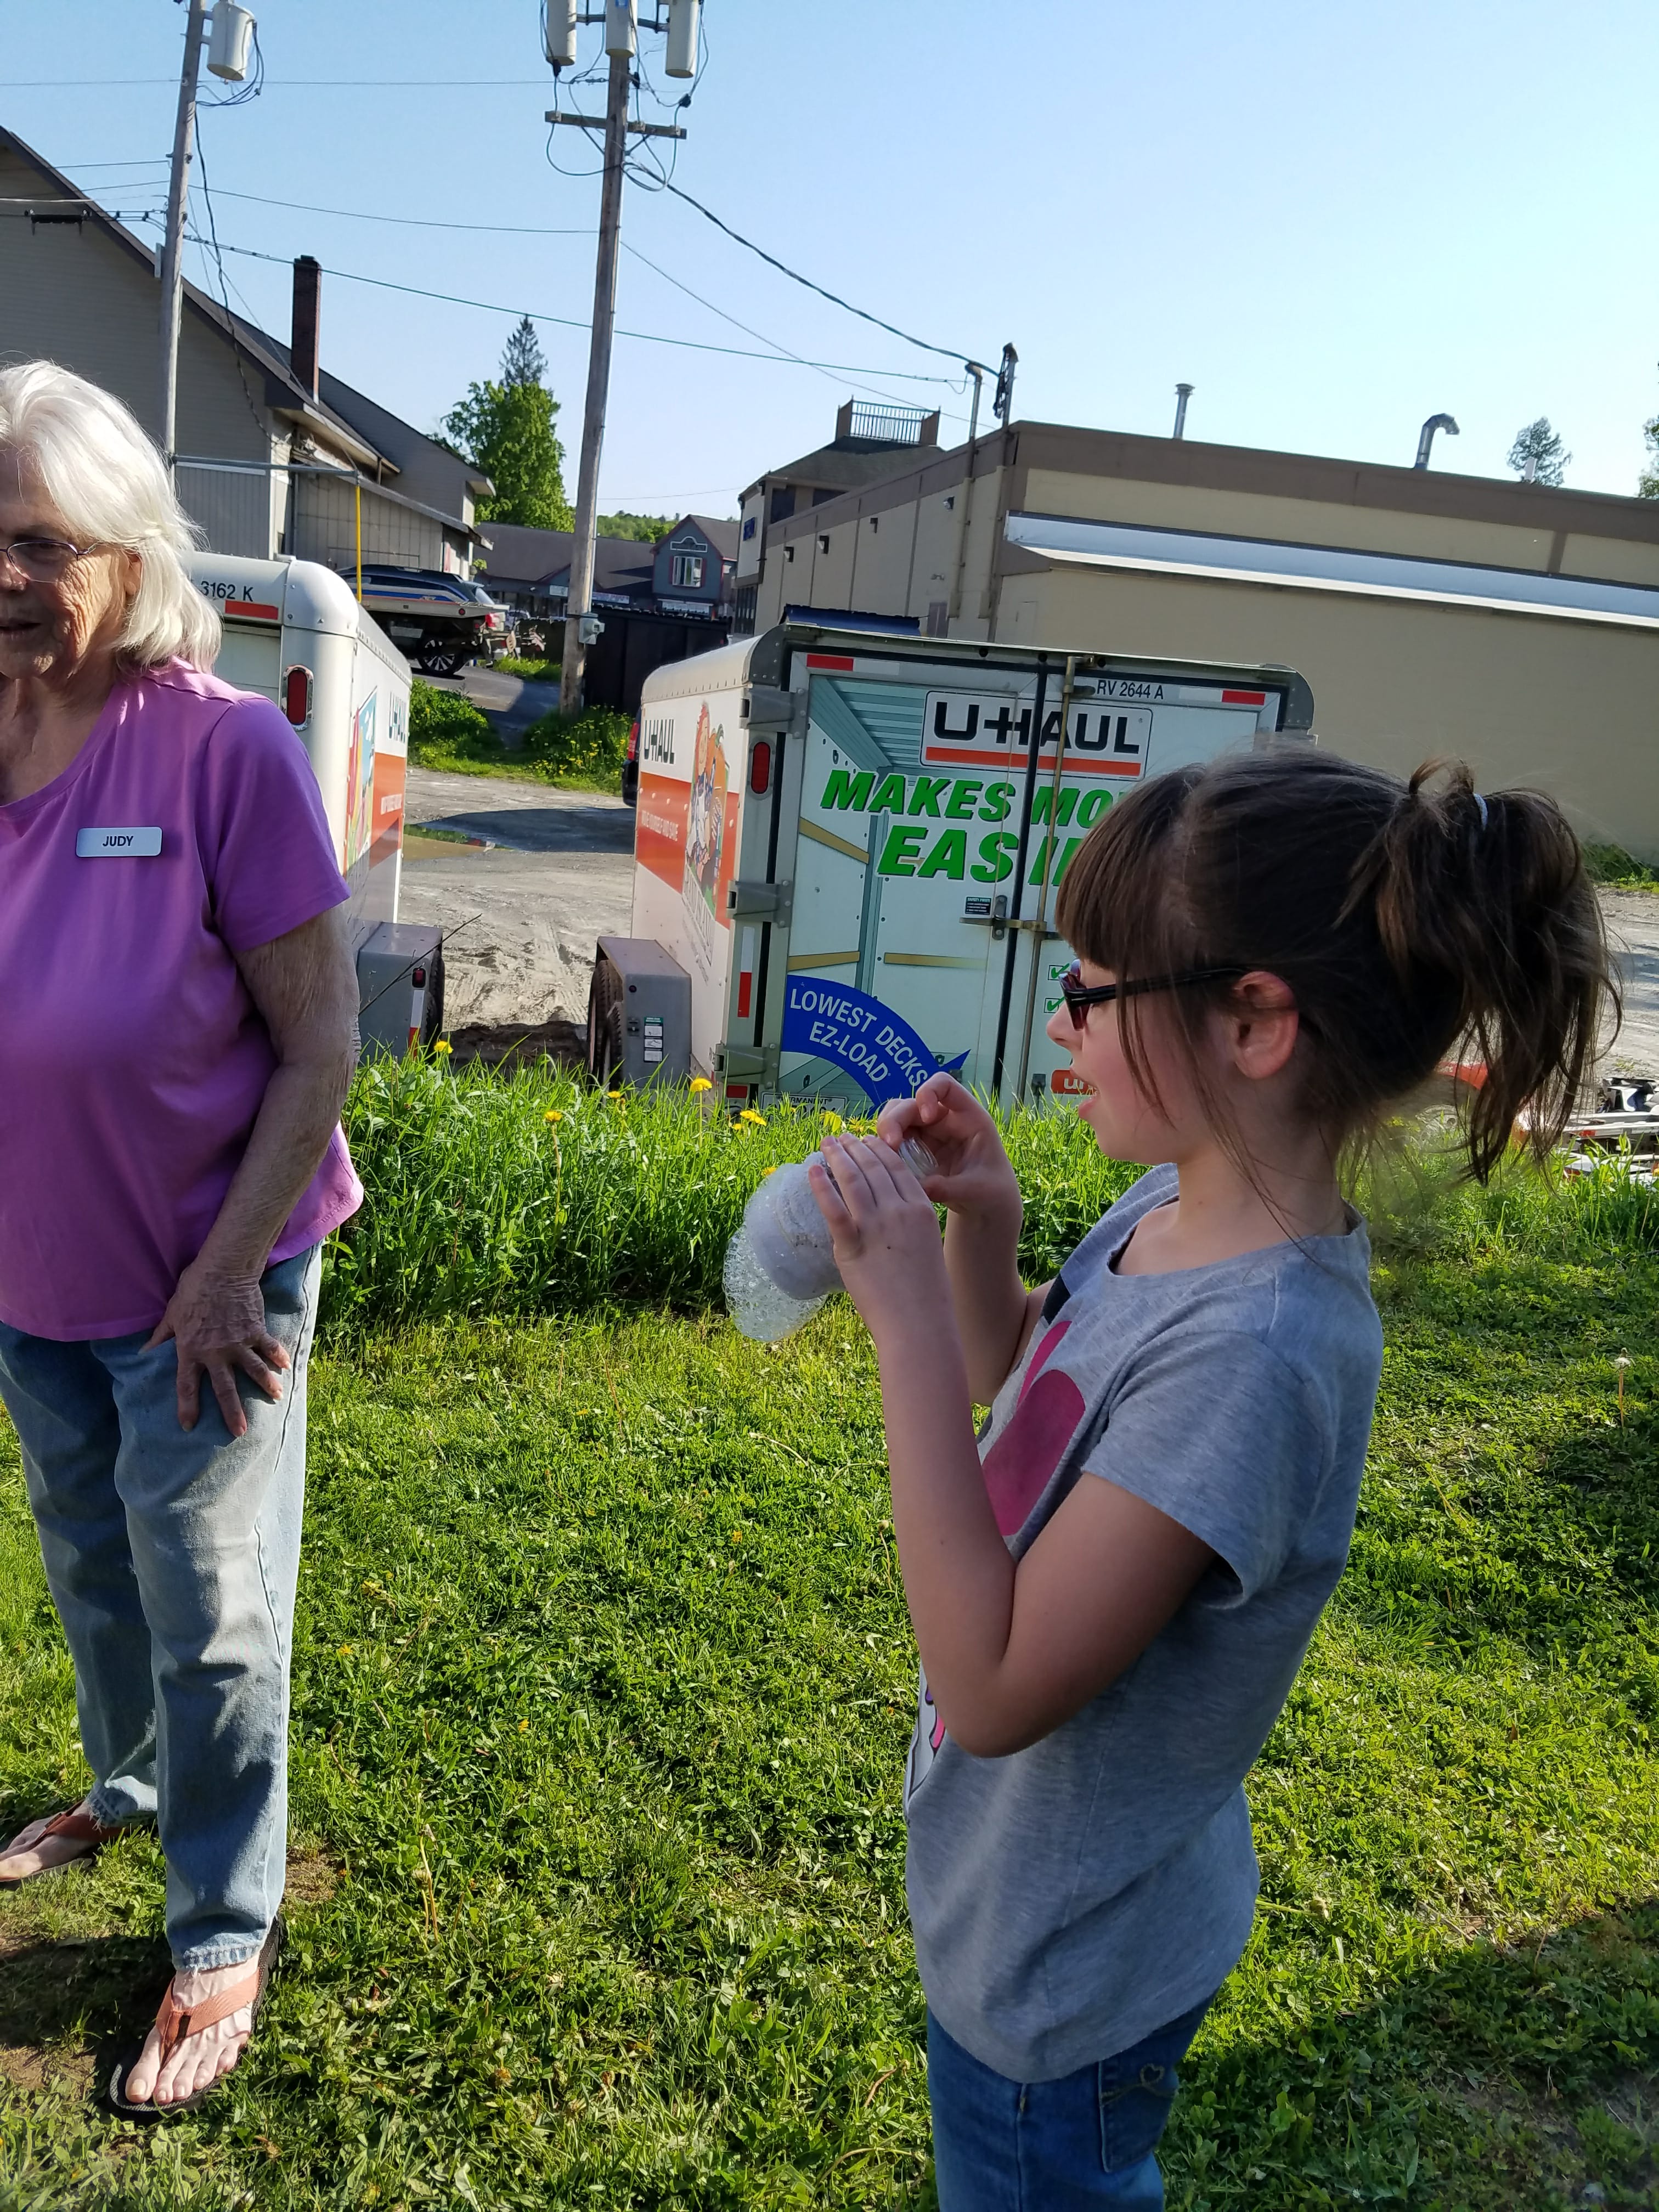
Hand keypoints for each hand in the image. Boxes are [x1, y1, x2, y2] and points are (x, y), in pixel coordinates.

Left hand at [147, 1262, 288, 1435]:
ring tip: (276, 1398)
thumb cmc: (193, 1290)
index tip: (188, 1426)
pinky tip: (286, 1367)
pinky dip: (279, 1357)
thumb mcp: (171, 1314)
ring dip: (266, 1385)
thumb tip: (142, 1353)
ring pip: (254, 1371)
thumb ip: (160, 1337)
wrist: (222, 1269)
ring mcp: (239, 1342)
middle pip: (225, 1388)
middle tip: (239, 1432)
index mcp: (191, 1350)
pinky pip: (269, 1347)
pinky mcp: (256, 1330)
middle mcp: (215, 1352)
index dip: (187, 1407)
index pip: (187, 1386)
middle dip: (232, 1412)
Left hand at [808, 1134, 950, 1344]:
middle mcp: (899, 1211)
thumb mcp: (927, 1246)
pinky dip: (821, 1187)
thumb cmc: (926, 1294)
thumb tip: (887, 1214)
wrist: (919, 1324)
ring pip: (853, 1181)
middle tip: (840, 1137)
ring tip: (826, 1145)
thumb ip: (909, 1225)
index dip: (877, 1149)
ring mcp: (875, 1227)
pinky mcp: (853, 1246)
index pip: (896, 1167)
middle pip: (873, 1168)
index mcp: (920, 1209)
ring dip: (837, 1158)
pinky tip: (811, 1171)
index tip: (864, 1140)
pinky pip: (834, 1209)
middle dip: (854, 1148)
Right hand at [876, 1074, 1021, 1229]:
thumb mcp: (977, 1191)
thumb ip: (949, 1188)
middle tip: (890, 1144)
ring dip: (885, 1132)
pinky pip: (894, 1141)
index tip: (927, 1117)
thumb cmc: (992, 1190)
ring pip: (896, 1119)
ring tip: (883, 1155)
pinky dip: (884, 1149)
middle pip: (911, 1104)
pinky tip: (884, 1165)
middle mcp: (944, 1120)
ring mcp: (928, 1134)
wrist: (989, 1205)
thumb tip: (919, 1187)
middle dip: (895, 1119)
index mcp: (968, 1118)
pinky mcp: (916, 1149)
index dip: (930, 1093)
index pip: (945, 1086)